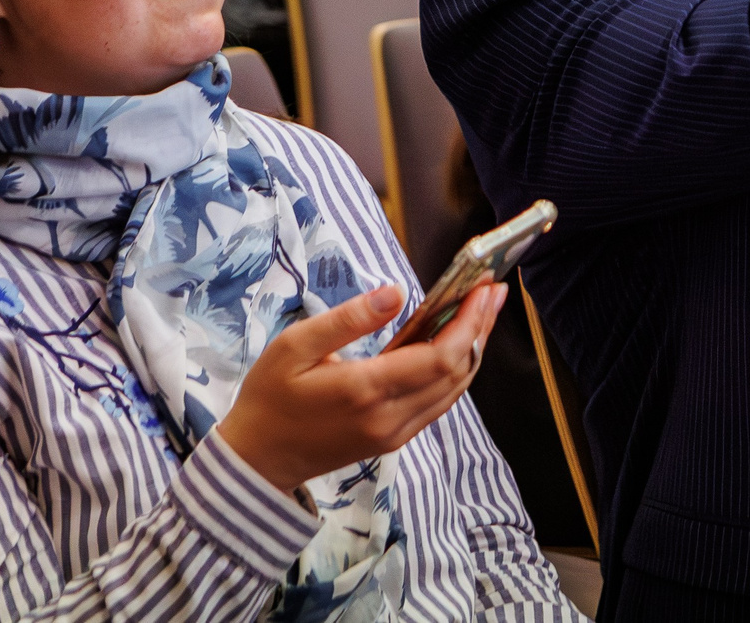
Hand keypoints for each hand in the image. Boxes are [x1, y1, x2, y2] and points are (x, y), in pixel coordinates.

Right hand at [217, 281, 501, 494]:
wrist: (256, 461)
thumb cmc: (269, 398)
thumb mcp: (294, 347)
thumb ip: (347, 319)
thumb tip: (396, 291)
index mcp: (366, 390)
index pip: (441, 357)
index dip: (470, 322)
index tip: (483, 289)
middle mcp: (389, 417)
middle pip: (457, 372)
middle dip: (481, 329)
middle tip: (493, 292)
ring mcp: (394, 432)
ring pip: (454, 391)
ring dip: (474, 350)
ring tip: (483, 311)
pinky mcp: (392, 439)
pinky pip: (439, 404)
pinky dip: (456, 372)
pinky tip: (458, 345)